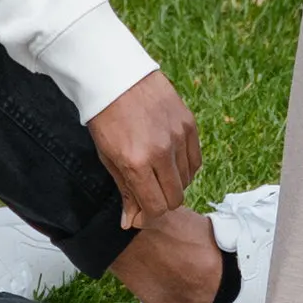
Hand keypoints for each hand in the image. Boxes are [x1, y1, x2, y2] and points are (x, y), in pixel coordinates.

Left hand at [87, 70, 202, 230]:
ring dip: (172, 186)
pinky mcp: (190, 124)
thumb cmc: (106, 121)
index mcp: (137, 163)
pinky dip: (184, 169)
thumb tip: (130, 222)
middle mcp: (162, 152)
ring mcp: (179, 137)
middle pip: (175, 197)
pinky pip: (195, 160)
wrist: (118, 80)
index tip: (138, 216)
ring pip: (187, 180)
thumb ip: (125, 191)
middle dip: (161, 204)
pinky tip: (169, 165)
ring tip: (155, 177)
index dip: (147, 217)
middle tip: (147, 199)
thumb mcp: (108, 159)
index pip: (155, 207)